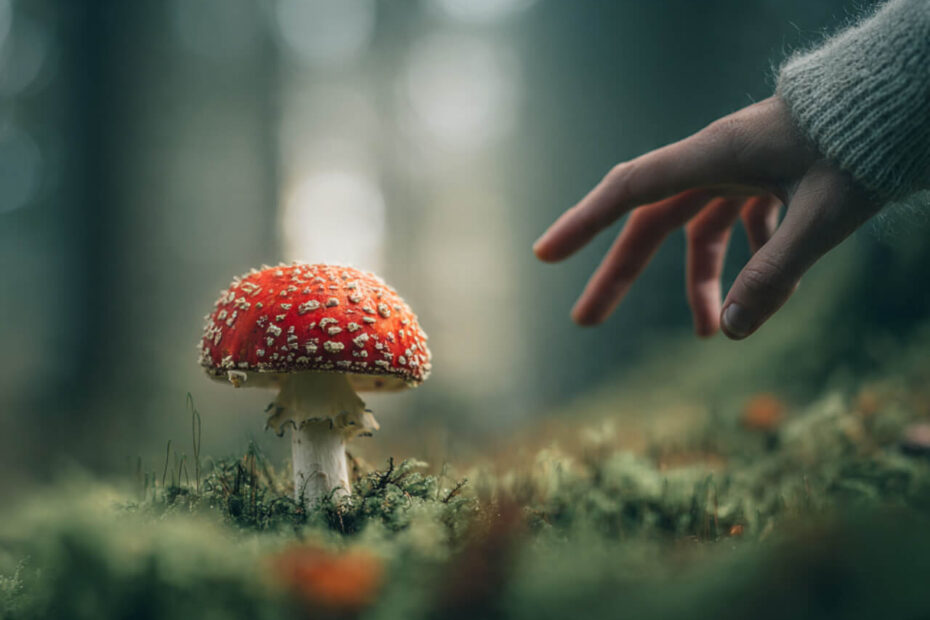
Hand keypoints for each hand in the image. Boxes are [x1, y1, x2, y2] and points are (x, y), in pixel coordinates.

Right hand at [533, 96, 880, 339]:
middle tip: (585, 320)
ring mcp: (741, 170)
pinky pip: (743, 226)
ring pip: (698, 232)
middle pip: (651, 223)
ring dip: (699, 283)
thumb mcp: (822, 217)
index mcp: (715, 156)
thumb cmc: (863, 147)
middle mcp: (717, 161)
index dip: (583, 222)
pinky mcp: (768, 178)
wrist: (902, 103)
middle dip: (620, 275)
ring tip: (706, 333)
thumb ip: (774, 274)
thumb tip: (729, 330)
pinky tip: (776, 291)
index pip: (630, 190)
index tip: (544, 254)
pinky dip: (751, 261)